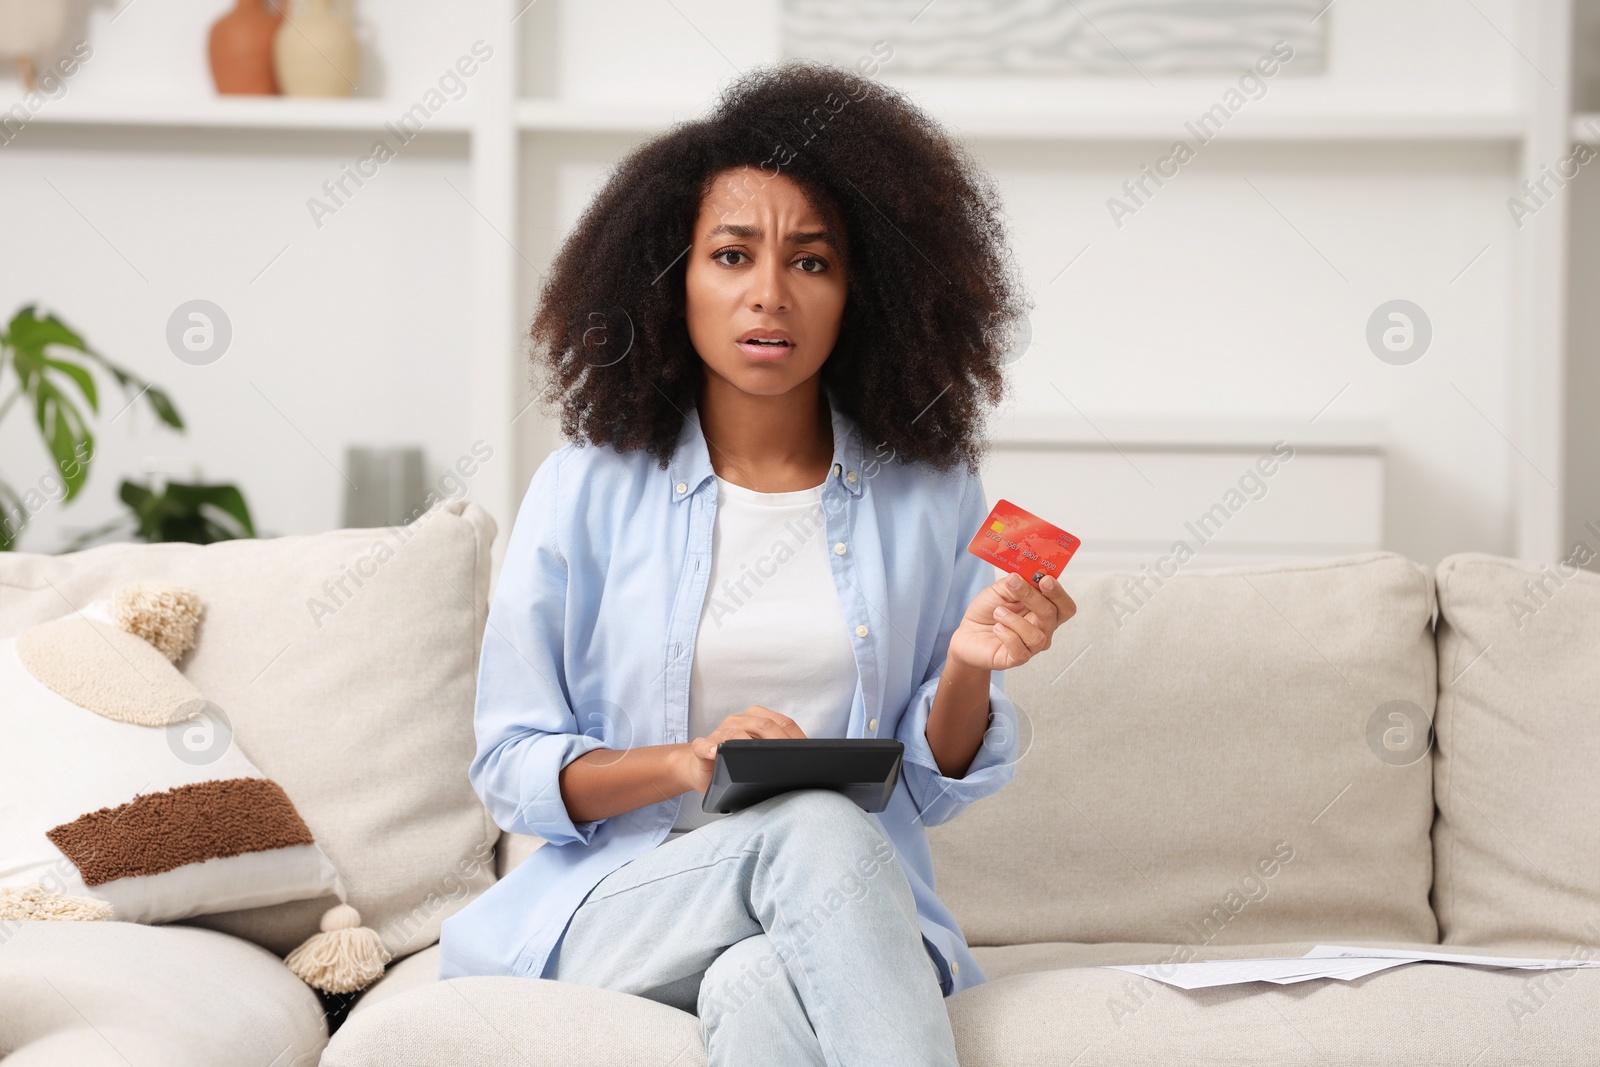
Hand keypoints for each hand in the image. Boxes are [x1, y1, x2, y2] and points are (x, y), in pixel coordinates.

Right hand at [677, 705, 806, 794]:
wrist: (702, 769)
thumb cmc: (737, 763)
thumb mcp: (761, 756)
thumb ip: (779, 752)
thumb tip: (807, 760)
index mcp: (756, 718)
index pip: (781, 722)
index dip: (796, 737)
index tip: (807, 754)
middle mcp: (738, 721)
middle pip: (763, 725)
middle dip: (778, 741)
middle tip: (789, 758)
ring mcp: (719, 733)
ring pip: (734, 732)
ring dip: (745, 741)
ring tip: (754, 753)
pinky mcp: (702, 748)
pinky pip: (704, 746)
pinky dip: (709, 748)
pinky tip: (716, 753)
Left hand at [947, 571, 1076, 671]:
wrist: (968, 632)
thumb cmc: (989, 610)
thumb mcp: (1001, 589)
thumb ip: (1016, 581)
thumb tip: (1025, 575)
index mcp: (1044, 610)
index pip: (1064, 605)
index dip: (1058, 592)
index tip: (1045, 579)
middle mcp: (1043, 629)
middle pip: (1053, 615)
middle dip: (1034, 598)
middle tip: (1015, 585)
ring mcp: (1031, 646)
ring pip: (1036, 635)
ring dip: (1014, 620)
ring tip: (998, 612)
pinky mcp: (1016, 658)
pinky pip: (1021, 650)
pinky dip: (1007, 635)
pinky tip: (997, 628)